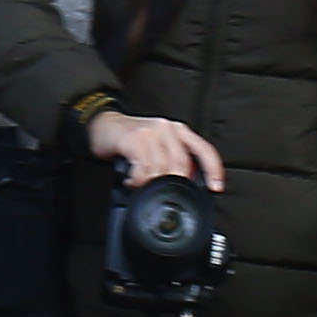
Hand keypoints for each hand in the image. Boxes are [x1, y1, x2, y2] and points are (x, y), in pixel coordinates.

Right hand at [87, 109, 224, 188]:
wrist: (101, 124)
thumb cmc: (130, 139)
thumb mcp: (157, 147)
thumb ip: (172, 161)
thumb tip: (186, 183)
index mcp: (179, 131)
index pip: (204, 150)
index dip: (213, 170)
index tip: (215, 188)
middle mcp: (168, 128)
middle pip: (181, 164)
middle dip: (172, 184)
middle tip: (159, 192)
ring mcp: (151, 132)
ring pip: (162, 168)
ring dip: (151, 184)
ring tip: (140, 186)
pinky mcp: (134, 138)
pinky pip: (143, 168)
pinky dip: (138, 180)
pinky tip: (131, 181)